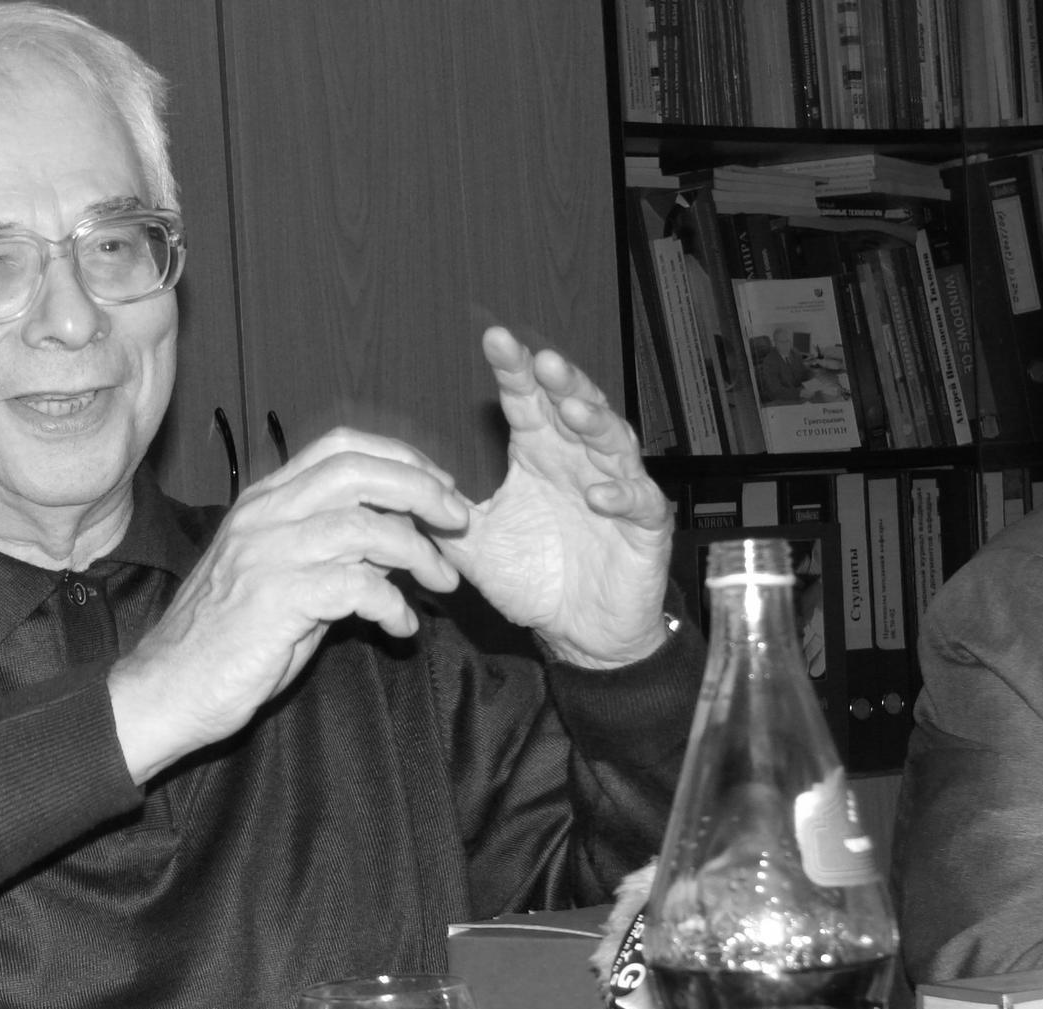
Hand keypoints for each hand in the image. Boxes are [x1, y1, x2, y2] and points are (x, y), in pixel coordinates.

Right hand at [109, 429, 468, 781]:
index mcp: (264, 501)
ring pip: (365, 525)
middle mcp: (264, 516)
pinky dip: (393, 605)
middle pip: (359, 471)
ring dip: (418, 552)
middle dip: (422, 490)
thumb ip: (327, 549)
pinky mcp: (275, 600)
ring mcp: (267, 555)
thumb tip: (393, 540)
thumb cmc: (226, 637)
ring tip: (442, 582)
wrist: (168, 688)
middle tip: (458, 522)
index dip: (400, 458)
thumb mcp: (278, 574)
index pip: (341, 447)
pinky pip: (357, 586)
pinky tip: (402, 627)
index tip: (439, 486)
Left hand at [435, 328, 672, 668]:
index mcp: (539, 456)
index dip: (514, 373)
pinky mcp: (644, 525)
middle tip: (541, 359)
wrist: (578, 633)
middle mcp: (579, 462)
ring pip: (613, 442)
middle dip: (560, 382)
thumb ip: (442, 515)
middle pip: (575, 407)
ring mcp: (617, 489)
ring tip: (573, 409)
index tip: (494, 341)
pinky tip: (599, 492)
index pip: (527, 403)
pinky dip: (621, 494)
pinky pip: (639, 501)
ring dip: (594, 424)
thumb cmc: (533, 581)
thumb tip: (397, 486)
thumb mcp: (473, 548)